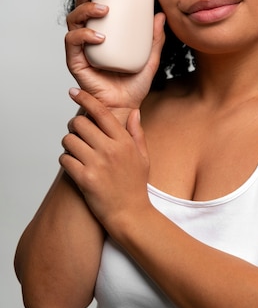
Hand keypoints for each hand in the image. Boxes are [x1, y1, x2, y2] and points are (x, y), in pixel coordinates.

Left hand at [59, 87, 150, 231]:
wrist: (130, 215)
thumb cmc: (136, 186)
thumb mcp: (143, 157)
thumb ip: (136, 133)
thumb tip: (134, 112)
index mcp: (124, 141)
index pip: (101, 112)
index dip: (85, 98)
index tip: (74, 92)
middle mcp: (110, 150)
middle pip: (80, 123)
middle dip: (75, 126)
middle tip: (77, 133)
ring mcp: (96, 164)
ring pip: (69, 140)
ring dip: (69, 144)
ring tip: (76, 151)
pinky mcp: (85, 179)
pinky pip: (64, 159)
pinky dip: (66, 160)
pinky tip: (74, 165)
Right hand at [65, 0, 164, 110]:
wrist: (125, 107)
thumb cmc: (133, 84)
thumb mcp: (150, 58)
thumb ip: (155, 38)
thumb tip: (161, 15)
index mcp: (102, 32)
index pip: (94, 5)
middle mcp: (87, 37)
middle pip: (79, 6)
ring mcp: (80, 49)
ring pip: (73, 20)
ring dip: (86, 10)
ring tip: (103, 10)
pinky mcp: (75, 62)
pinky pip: (72, 42)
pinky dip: (84, 36)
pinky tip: (99, 36)